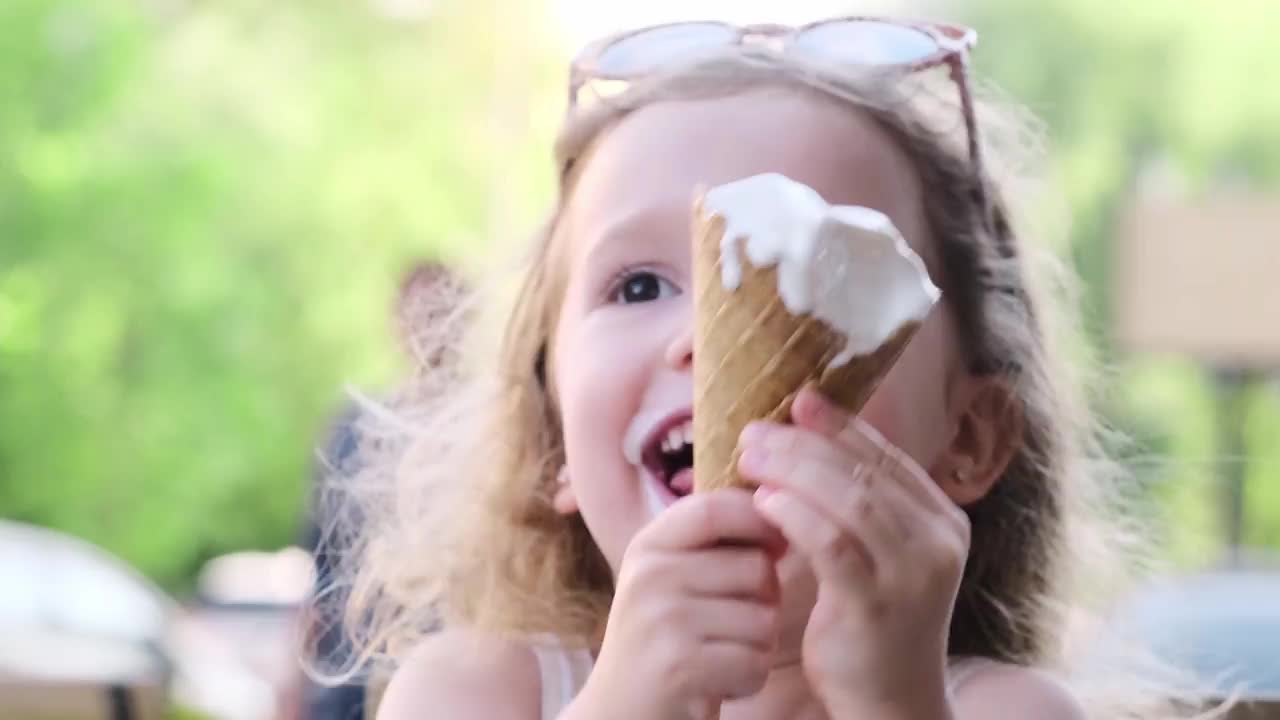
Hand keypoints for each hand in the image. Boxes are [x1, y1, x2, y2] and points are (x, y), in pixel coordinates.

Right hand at [578, 490, 785, 719]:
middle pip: (757, 567)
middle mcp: (649, 575)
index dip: (758, 518)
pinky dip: (748, 680)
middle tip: (734, 626)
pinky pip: (755, 662)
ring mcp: (662, 620)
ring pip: (764, 618)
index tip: (776, 544)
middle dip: (766, 601)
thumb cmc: (661, 642)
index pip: (714, 507)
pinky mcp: (680, 666)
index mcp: (647, 546)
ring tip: (721, 656)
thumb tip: (781, 517)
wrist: (620, 714)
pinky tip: (717, 684)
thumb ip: (711, 546)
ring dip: (758, 646)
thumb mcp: (669, 580)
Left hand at [736, 386, 967, 718]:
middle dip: (805, 442)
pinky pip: (833, 545)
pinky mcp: (878, 605)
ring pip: (850, 500)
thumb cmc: (871, 620)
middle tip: (755, 430)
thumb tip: (805, 434)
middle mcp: (939, 541)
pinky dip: (795, 515)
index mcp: (942, 520)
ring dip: (793, 470)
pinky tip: (763, 502)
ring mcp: (914, 574)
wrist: (891, 700)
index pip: (886, 456)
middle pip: (865, 472)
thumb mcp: (877, 553)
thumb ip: (856, 502)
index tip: (796, 400)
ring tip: (750, 457)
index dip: (839, 424)